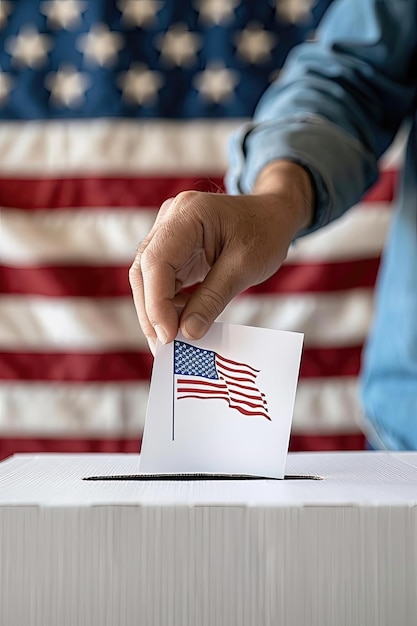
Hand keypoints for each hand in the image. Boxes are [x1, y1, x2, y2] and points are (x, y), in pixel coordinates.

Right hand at [129, 160, 313, 352]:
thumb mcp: (245, 267)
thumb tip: (187, 333)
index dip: (157, 303)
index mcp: (188, 213)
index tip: (168, 337)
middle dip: (151, 312)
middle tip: (163, 348)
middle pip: (144, 270)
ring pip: (147, 277)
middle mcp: (170, 218)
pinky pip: (161, 279)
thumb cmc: (264, 234)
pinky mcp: (172, 247)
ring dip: (156, 311)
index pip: (157, 261)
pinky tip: (179, 324)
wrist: (272, 215)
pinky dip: (168, 304)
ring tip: (171, 342)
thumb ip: (213, 298)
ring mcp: (168, 232)